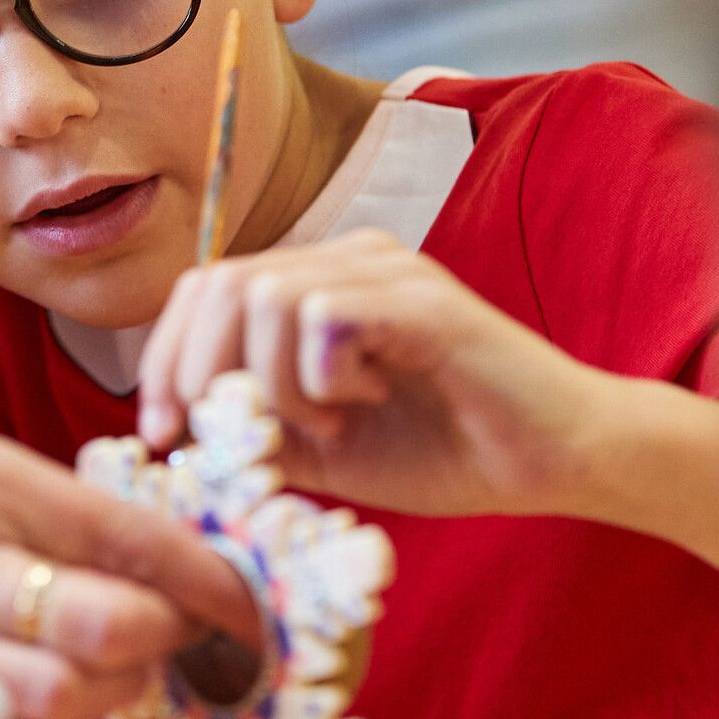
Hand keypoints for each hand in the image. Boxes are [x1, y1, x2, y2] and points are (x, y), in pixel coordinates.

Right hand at [0, 403, 265, 718]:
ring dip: (107, 692)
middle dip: (165, 642)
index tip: (245, 603)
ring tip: (92, 664)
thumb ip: (35, 498)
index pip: (140, 542)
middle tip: (167, 634)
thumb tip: (130, 549)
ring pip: (75, 705)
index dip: (215, 583)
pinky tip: (22, 685)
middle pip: (121, 634)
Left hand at [137, 230, 614, 519]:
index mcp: (316, 284)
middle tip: (235, 440)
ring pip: (266, 297)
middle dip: (199, 372)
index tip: (162, 433)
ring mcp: (386, 270)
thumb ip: (254, 430)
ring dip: (274, 382)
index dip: (164, 359)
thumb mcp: (322, 449)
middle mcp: (346, 259)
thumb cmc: (445, 449)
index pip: (204, 289)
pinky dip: (323, 376)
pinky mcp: (422, 298)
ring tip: (331, 421)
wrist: (556, 460)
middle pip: (220, 283)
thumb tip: (175, 432)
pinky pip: (324, 315)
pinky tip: (369, 400)